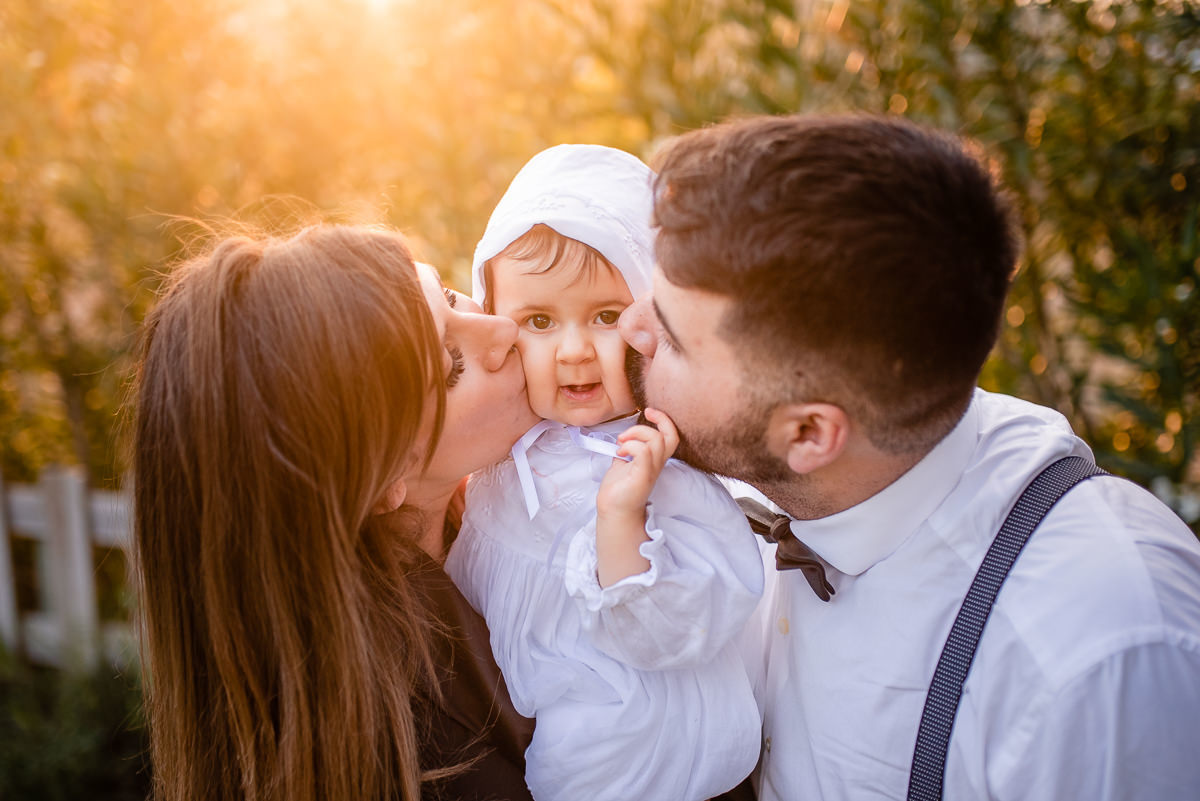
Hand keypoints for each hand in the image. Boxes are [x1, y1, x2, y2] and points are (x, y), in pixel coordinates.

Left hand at [594, 408, 678, 586]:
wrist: (613, 509)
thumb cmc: (619, 488)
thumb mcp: (624, 461)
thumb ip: (628, 447)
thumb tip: (624, 437)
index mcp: (655, 458)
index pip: (671, 435)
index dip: (664, 419)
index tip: (649, 411)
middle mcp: (657, 464)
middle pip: (670, 436)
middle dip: (655, 422)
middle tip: (631, 428)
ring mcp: (651, 470)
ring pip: (656, 441)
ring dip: (635, 435)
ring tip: (621, 444)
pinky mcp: (642, 476)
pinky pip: (644, 452)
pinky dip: (631, 446)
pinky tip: (620, 453)